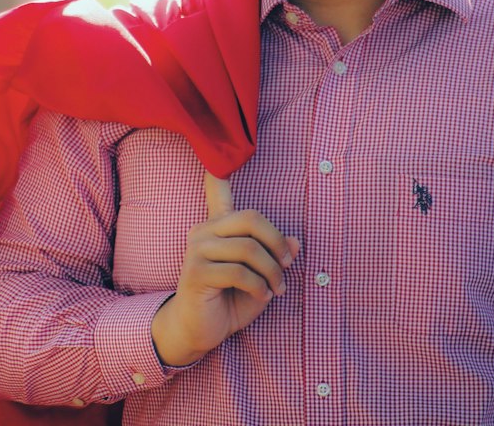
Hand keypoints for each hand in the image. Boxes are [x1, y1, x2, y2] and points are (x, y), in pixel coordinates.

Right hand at [150, 171, 299, 366]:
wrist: (200, 331)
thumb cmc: (230, 300)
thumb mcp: (260, 277)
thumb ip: (274, 258)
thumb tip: (297, 243)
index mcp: (217, 227)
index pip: (217, 192)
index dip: (217, 176)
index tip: (218, 162)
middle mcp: (204, 232)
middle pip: (250, 219)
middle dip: (277, 241)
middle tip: (288, 264)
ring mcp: (197, 251)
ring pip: (249, 248)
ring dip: (272, 272)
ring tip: (277, 289)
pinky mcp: (196, 272)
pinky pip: (239, 272)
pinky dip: (259, 286)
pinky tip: (261, 296)